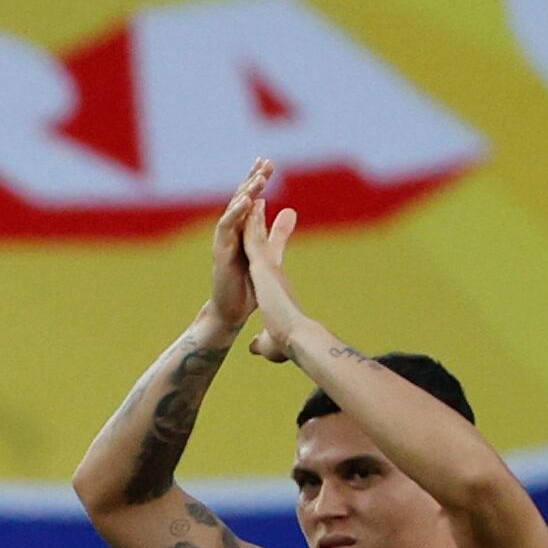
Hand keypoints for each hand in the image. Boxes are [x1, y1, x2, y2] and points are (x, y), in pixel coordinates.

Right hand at [196, 158, 272, 338]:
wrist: (232, 312)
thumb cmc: (248, 285)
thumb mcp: (268, 252)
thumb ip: (277, 233)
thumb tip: (290, 211)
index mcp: (242, 231)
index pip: (250, 199)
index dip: (257, 180)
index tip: (268, 162)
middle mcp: (231, 233)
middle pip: (240, 199)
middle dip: (252, 180)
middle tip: (265, 163)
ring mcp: (224, 243)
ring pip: (233, 211)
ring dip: (245, 193)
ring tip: (258, 180)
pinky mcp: (221, 255)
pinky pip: (226, 230)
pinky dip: (235, 215)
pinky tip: (247, 202)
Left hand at [243, 201, 314, 362]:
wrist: (299, 338)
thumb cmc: (286, 342)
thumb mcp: (268, 342)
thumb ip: (261, 342)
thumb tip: (253, 350)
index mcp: (273, 287)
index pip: (264, 262)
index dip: (261, 247)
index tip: (258, 234)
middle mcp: (272, 274)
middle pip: (264, 243)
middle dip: (260, 224)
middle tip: (260, 203)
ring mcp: (269, 268)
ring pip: (259, 237)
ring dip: (255, 217)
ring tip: (253, 197)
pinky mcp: (264, 267)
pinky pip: (254, 239)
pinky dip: (251, 223)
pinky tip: (248, 207)